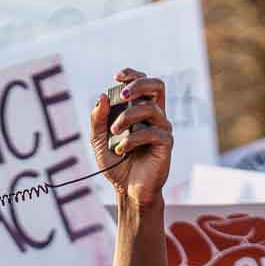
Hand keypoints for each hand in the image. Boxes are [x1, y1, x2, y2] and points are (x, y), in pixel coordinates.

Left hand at [91, 68, 172, 208]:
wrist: (127, 190)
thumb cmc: (116, 164)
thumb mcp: (98, 140)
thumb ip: (98, 119)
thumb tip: (102, 97)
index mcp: (140, 110)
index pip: (143, 83)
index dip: (132, 75)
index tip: (117, 77)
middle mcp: (154, 115)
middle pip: (156, 85)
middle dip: (138, 85)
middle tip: (122, 95)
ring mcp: (161, 128)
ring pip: (150, 108)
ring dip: (128, 117)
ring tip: (114, 132)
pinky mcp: (166, 143)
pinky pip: (151, 132)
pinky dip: (132, 139)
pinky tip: (120, 149)